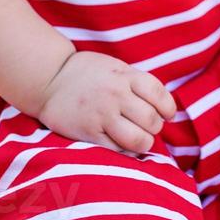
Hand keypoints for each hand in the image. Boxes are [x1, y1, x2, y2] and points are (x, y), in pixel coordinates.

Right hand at [37, 50, 176, 154]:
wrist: (51, 79)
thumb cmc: (88, 73)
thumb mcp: (116, 67)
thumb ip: (137, 83)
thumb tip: (162, 106)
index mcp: (125, 75)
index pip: (159, 94)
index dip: (169, 108)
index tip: (167, 115)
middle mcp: (116, 95)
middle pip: (151, 120)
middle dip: (155, 128)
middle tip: (149, 127)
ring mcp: (102, 115)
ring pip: (138, 140)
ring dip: (144, 143)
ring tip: (138, 139)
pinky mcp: (89, 133)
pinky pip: (117, 151)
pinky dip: (125, 152)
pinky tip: (122, 145)